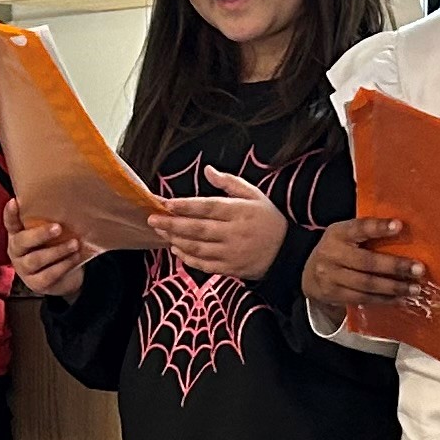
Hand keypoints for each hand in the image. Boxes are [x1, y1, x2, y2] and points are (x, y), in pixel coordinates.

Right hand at [3, 204, 93, 300]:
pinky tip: (75, 257)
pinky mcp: (36, 284)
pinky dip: (64, 265)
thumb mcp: (49, 234)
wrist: (64, 279)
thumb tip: (66, 201)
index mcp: (17, 235)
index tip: (14, 202)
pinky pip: (48, 274)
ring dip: (57, 251)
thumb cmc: (54, 248)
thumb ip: (48, 222)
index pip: (10, 223)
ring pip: (36, 259)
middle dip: (40, 234)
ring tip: (74, 244)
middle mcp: (17, 252)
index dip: (10, 214)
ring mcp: (24, 269)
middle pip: (22, 242)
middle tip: (58, 228)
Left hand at [150, 171, 285, 280]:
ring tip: (161, 232)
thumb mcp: (255, 195)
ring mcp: (231, 253)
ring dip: (176, 240)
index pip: (207, 207)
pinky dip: (187, 258)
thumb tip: (208, 171)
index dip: (185, 205)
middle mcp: (234, 232)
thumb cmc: (268, 220)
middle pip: (197, 228)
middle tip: (152, 219)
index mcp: (239, 211)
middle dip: (172, 224)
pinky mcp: (230, 268)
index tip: (166, 203)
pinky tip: (176, 249)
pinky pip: (204, 264)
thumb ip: (230, 183)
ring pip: (197, 247)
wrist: (287, 252)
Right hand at [304, 215, 426, 317]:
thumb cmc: (339, 249)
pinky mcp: (334, 295)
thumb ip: (367, 233)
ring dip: (394, 287)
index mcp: (338, 233)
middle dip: (395, 266)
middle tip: (419, 269)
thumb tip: (405, 232)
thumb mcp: (345, 235)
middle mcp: (332, 254)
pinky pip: (363, 299)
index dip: (378, 227)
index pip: (359, 228)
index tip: (399, 226)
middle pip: (366, 262)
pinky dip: (385, 300)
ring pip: (366, 284)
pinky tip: (401, 299)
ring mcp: (331, 277)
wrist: (309, 275)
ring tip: (415, 288)